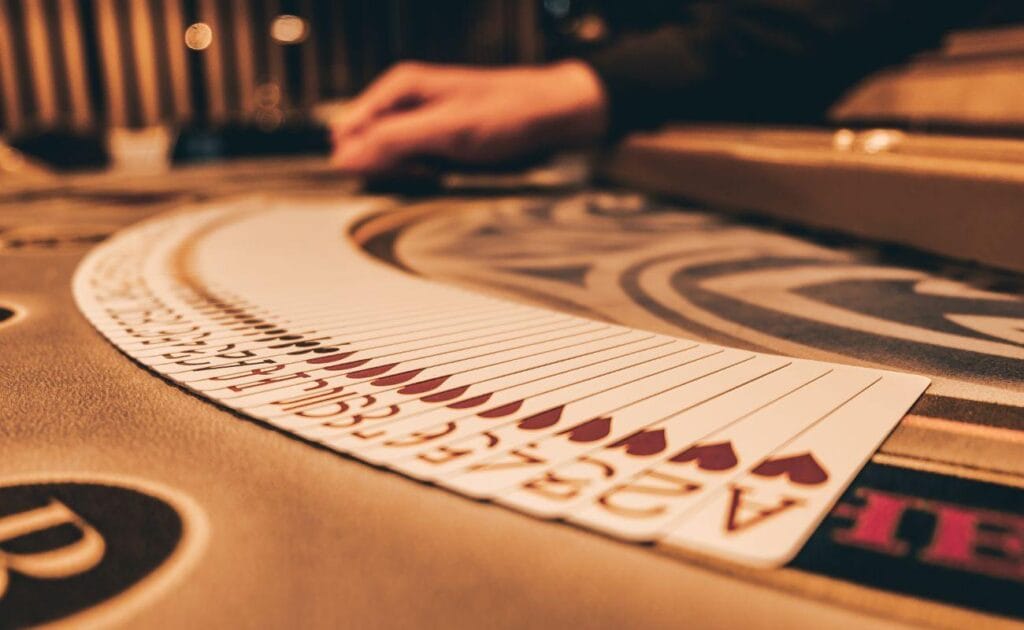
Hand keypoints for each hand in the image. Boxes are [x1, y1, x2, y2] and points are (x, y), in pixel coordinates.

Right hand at [330, 60, 607, 173]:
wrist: (550, 115)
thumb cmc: (506, 113)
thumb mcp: (445, 129)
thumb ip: (393, 140)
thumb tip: (346, 156)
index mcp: (399, 87)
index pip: (351, 130)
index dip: (363, 158)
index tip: (388, 174)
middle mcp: (405, 101)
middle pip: (368, 146)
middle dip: (388, 167)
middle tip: (422, 172)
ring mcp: (421, 120)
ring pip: (392, 158)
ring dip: (409, 173)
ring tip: (439, 170)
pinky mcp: (437, 139)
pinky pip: (415, 163)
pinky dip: (426, 174)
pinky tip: (445, 173)